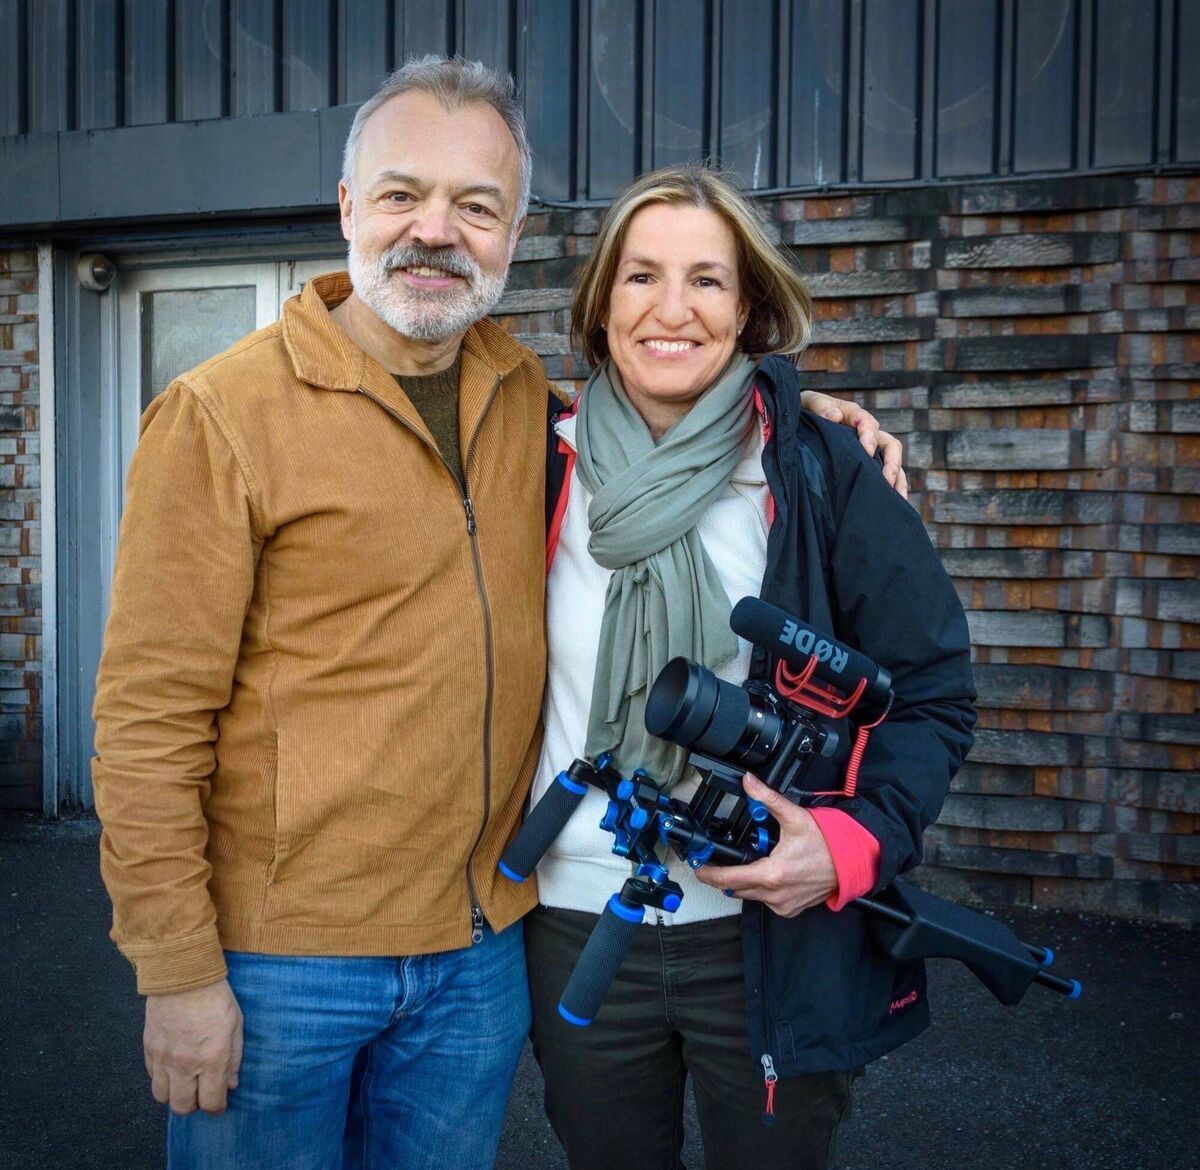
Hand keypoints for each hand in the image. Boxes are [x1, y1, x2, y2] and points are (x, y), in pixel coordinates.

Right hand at [144, 978, 243, 1114]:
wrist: (183, 975)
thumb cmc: (215, 997)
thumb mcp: (236, 1025)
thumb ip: (234, 1058)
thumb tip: (230, 1084)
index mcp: (212, 1059)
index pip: (211, 1102)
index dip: (216, 1107)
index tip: (219, 1103)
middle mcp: (185, 1064)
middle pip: (183, 1107)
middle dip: (194, 1105)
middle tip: (202, 1092)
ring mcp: (163, 1058)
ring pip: (163, 1097)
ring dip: (175, 1094)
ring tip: (186, 1081)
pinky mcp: (149, 1049)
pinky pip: (152, 1077)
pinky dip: (162, 1078)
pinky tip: (173, 1066)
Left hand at [693, 773, 837, 917]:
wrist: (851, 863)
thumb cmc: (826, 843)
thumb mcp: (794, 817)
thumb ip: (767, 799)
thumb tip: (749, 782)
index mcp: (772, 874)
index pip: (728, 879)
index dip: (709, 874)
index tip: (698, 868)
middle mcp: (775, 894)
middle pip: (735, 889)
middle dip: (724, 876)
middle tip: (718, 861)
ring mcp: (783, 904)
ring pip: (750, 896)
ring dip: (744, 882)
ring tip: (746, 863)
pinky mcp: (790, 909)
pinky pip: (766, 902)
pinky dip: (761, 890)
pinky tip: (767, 874)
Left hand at [799, 390, 907, 498]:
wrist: (800, 422)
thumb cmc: (805, 410)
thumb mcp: (809, 402)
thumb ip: (821, 406)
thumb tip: (835, 417)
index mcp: (852, 415)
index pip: (868, 423)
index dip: (869, 436)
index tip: (866, 450)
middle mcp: (866, 432)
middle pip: (889, 444)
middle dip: (891, 462)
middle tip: (886, 479)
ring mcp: (868, 449)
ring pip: (891, 462)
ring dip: (897, 479)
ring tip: (898, 498)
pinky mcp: (864, 464)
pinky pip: (882, 475)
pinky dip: (891, 488)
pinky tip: (892, 503)